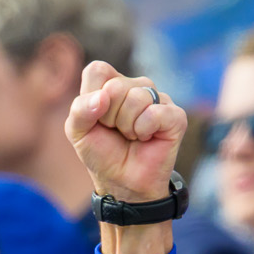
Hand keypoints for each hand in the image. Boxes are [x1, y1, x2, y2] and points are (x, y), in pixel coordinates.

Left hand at [66, 61, 189, 203]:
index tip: (96, 119)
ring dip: (126, 126)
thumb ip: (79, 110)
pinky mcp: (175, 115)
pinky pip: (154, 113)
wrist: (123, 182)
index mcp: (111, 84)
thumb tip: (103, 96)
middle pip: (115, 86)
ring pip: (136, 98)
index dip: (92, 98)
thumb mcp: (78, 132)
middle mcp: (136, 86)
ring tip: (131, 136)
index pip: (98, 71)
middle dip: (108, 117)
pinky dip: (143, 131)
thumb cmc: (102, 154)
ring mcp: (158, 98)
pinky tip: (146, 138)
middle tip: (116, 132)